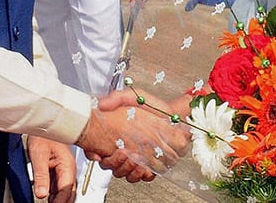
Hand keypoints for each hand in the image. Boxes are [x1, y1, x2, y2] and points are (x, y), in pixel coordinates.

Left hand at [26, 135, 75, 202]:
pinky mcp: (58, 171)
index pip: (66, 190)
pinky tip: (45, 194)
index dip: (60, 202)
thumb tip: (41, 194)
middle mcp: (68, 170)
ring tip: (47, 199)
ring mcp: (64, 171)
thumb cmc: (43, 134)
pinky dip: (53, 194)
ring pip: (63, 191)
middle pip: (68, 193)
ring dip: (57, 199)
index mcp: (67, 166)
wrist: (44, 123)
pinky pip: (57, 186)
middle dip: (61, 202)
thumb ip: (41, 175)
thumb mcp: (39, 155)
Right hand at [76, 90, 190, 181]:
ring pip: (128, 175)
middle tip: (124, 153)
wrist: (174, 115)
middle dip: (118, 164)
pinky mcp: (151, 165)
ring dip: (130, 170)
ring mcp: (138, 159)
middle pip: (114, 168)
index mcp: (117, 136)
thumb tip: (101, 104)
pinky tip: (145, 167)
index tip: (108, 152)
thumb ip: (117, 98)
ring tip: (135, 160)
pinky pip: (143, 177)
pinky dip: (143, 175)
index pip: (102, 153)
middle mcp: (126, 150)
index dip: (101, 156)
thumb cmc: (153, 107)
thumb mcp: (134, 96)